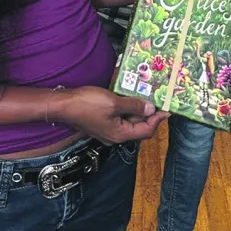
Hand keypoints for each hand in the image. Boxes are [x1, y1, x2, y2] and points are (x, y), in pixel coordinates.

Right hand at [53, 86, 168, 144]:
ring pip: (129, 121)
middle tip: (158, 99)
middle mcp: (116, 135)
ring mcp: (108, 129)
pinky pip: (119, 117)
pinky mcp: (102, 122)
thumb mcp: (114, 103)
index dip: (158, 120)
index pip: (146, 130)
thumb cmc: (87, 104)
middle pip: (139, 126)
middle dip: (149, 113)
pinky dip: (126, 108)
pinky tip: (128, 96)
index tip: (168, 109)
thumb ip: (134, 106)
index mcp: (121, 134)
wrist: (63, 104)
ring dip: (137, 109)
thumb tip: (151, 109)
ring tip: (146, 95)